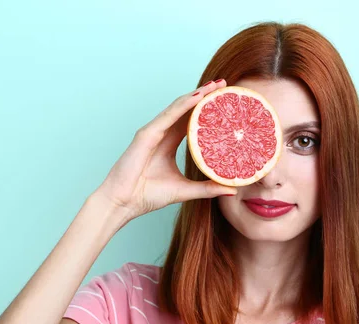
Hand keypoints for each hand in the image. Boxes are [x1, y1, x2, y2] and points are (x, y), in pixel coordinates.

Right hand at [93, 79, 236, 219]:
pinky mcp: (146, 134)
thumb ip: (208, 188)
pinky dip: (183, 105)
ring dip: (197, 94)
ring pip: (178, 107)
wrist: (125, 203)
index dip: (207, 109)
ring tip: (215, 85)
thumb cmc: (148, 196)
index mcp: (169, 142)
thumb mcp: (186, 190)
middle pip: (186, 109)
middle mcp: (162, 133)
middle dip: (205, 95)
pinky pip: (168, 116)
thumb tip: (233, 188)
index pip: (192, 120)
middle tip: (224, 84)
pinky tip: (198, 96)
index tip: (226, 102)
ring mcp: (153, 131)